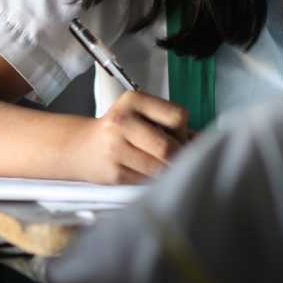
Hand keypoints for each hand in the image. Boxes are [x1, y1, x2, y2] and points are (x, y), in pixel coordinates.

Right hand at [66, 91, 188, 183]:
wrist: (80, 147)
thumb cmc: (117, 130)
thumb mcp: (140, 114)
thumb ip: (170, 123)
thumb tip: (202, 140)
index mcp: (134, 101)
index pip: (177, 116)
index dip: (183, 130)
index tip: (179, 136)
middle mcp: (123, 121)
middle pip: (169, 147)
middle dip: (178, 156)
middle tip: (175, 157)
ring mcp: (116, 148)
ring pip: (160, 168)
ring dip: (167, 170)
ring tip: (159, 164)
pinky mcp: (114, 172)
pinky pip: (147, 181)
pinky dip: (153, 180)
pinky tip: (145, 172)